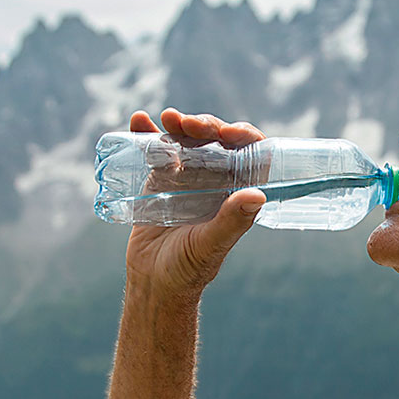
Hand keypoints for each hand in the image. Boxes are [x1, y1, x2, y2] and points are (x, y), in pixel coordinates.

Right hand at [124, 108, 267, 295]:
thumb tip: (259, 195)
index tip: (227, 132)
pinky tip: (139, 120)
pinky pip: (156, 148)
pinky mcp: (160, 177)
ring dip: (180, 123)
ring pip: (189, 138)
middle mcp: (216, 179)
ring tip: (168, 119)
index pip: (251, 153)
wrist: (152, 280)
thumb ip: (232, 221)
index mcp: (237, 191)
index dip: (244, 135)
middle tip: (189, 125)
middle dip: (206, 125)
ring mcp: (187, 175)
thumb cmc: (188, 268)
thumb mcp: (211, 245)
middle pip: (217, 139)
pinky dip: (147, 132)